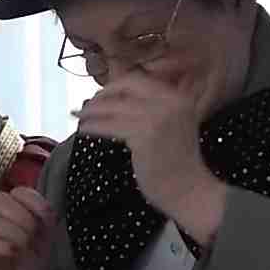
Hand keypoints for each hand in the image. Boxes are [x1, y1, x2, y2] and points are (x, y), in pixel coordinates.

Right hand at [0, 188, 57, 269]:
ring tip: (23, 248)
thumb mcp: (44, 246)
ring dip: (11, 231)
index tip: (45, 216)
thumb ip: (45, 225)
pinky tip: (13, 253)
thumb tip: (45, 207)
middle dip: (20, 215)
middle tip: (32, 236)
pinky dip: (1, 246)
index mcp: (11, 214)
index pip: (17, 191)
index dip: (31, 198)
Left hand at [77, 68, 226, 239]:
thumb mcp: (170, 125)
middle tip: (87, 105)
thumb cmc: (177, 163)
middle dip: (102, 94)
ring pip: (113, 107)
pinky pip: (109, 126)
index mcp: (177, 97)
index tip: (101, 95)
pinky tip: (84, 130)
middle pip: (124, 86)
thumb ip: (151, 109)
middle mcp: (169, 101)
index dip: (115, 86)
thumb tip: (114, 99)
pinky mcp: (143, 135)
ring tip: (79, 116)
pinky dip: (93, 127)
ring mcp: (156, 117)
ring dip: (91, 111)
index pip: (138, 79)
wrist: (190, 190)